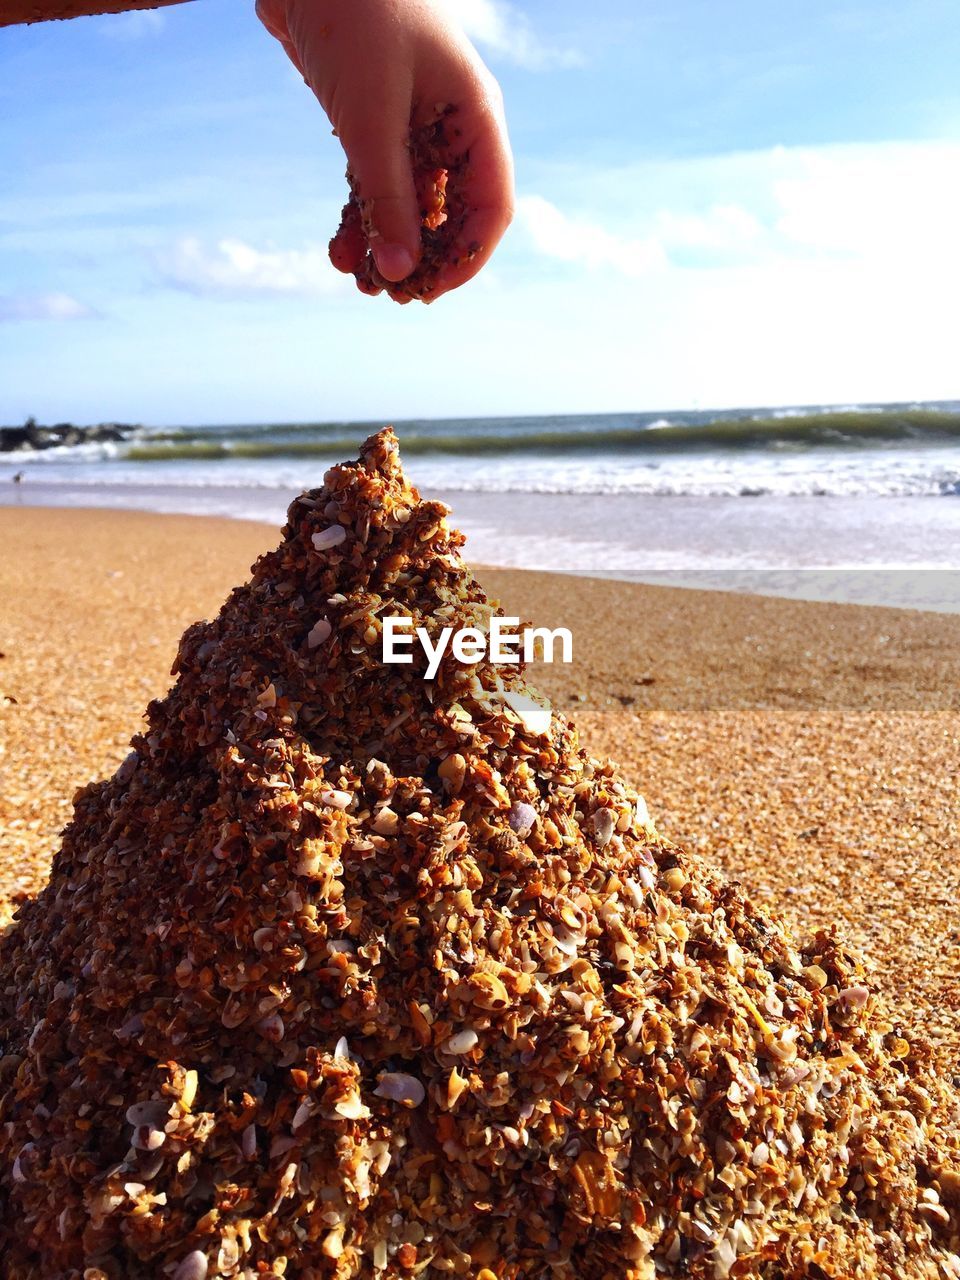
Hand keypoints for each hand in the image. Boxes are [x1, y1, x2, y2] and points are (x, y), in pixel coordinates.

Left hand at [256, 0, 514, 299]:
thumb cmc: (354, 16)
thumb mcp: (370, 117)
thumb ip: (386, 197)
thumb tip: (398, 271)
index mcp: (474, 116)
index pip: (491, 205)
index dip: (468, 256)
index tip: (430, 292)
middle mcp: (451, 122)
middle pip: (452, 211)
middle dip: (422, 256)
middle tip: (389, 295)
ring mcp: (412, 121)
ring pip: (410, 202)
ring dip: (386, 243)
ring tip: (355, 280)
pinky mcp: (372, 118)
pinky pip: (376, 183)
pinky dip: (361, 216)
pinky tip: (339, 250)